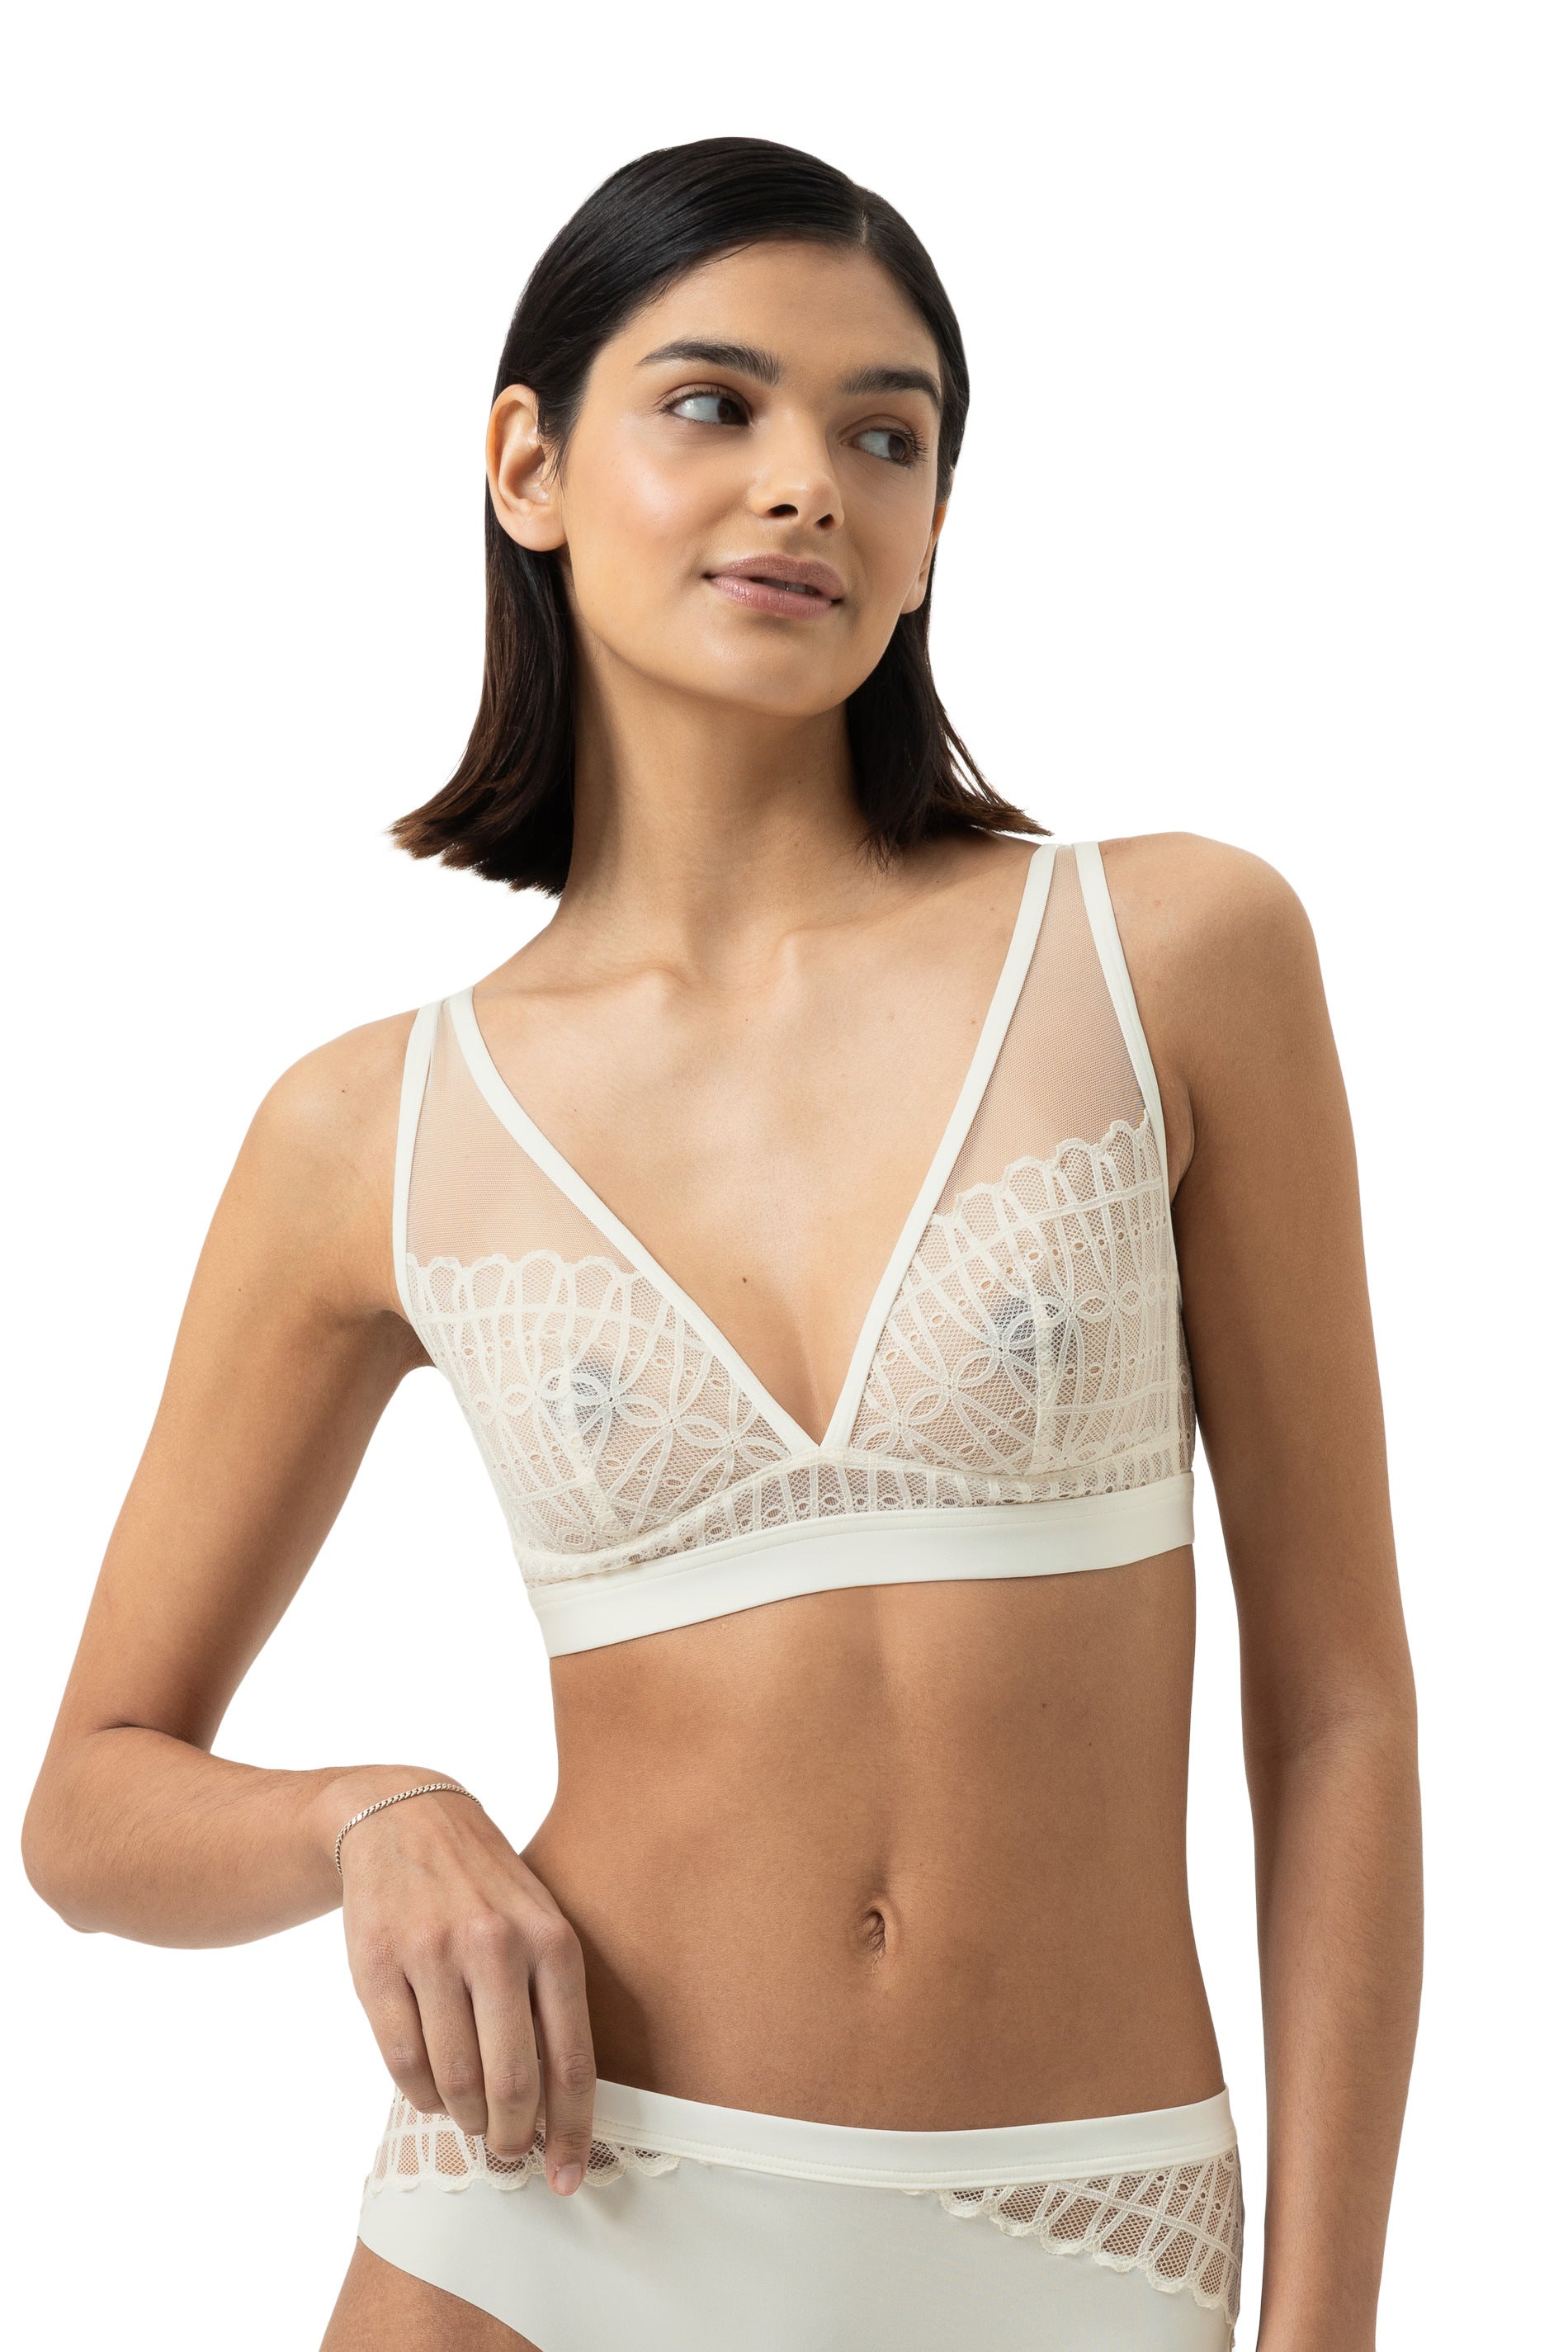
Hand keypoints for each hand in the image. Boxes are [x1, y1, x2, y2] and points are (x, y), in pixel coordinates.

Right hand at [331, 1773, 595, 2193]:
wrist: (402, 1818)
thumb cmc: (485, 1887)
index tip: (566, 2176)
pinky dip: (422, 2095)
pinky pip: (403, 2063)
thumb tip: (559, 2110)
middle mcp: (496, 1945)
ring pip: (454, 2080)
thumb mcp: (538, 1921)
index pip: (570, 2061)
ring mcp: (432, 1953)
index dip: (570, 2131)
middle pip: (511, 2083)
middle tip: (507, 2157)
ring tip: (471, 2122)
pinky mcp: (377, 1965)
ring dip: (465, 2120)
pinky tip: (432, 2091)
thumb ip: (551, 2002)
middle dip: (512, 2139)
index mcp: (551, 1939)